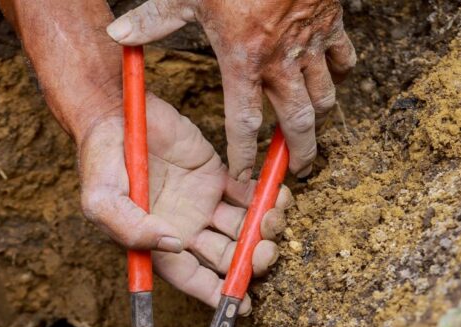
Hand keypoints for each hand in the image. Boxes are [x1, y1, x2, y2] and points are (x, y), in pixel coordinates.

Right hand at [79, 95, 290, 310]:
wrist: (111, 112)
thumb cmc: (99, 160)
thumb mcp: (101, 200)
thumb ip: (131, 228)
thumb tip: (174, 246)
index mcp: (157, 243)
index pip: (193, 278)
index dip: (218, 294)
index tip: (242, 304)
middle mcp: (184, 229)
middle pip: (226, 257)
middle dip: (250, 260)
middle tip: (266, 251)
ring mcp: (202, 203)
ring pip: (242, 228)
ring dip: (263, 229)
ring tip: (275, 217)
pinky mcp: (215, 175)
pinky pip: (247, 193)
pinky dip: (266, 197)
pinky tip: (277, 195)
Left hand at [107, 0, 355, 178]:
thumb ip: (154, 18)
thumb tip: (118, 33)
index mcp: (243, 59)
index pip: (243, 121)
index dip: (244, 153)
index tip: (243, 174)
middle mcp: (281, 59)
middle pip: (297, 120)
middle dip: (301, 150)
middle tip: (300, 170)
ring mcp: (311, 42)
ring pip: (323, 93)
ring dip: (318, 114)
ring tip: (312, 127)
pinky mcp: (331, 22)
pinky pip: (342, 56)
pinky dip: (340, 70)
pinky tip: (333, 76)